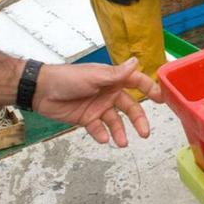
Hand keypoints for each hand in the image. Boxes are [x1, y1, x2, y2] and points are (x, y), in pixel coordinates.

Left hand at [33, 58, 163, 146]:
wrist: (41, 91)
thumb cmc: (68, 78)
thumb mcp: (95, 76)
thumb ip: (116, 74)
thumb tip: (137, 61)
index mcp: (112, 79)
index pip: (136, 83)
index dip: (149, 89)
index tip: (162, 99)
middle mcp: (108, 93)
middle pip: (129, 107)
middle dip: (139, 120)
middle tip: (145, 133)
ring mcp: (98, 107)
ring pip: (115, 122)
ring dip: (120, 132)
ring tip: (122, 143)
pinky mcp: (86, 119)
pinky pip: (99, 129)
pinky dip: (102, 135)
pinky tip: (104, 140)